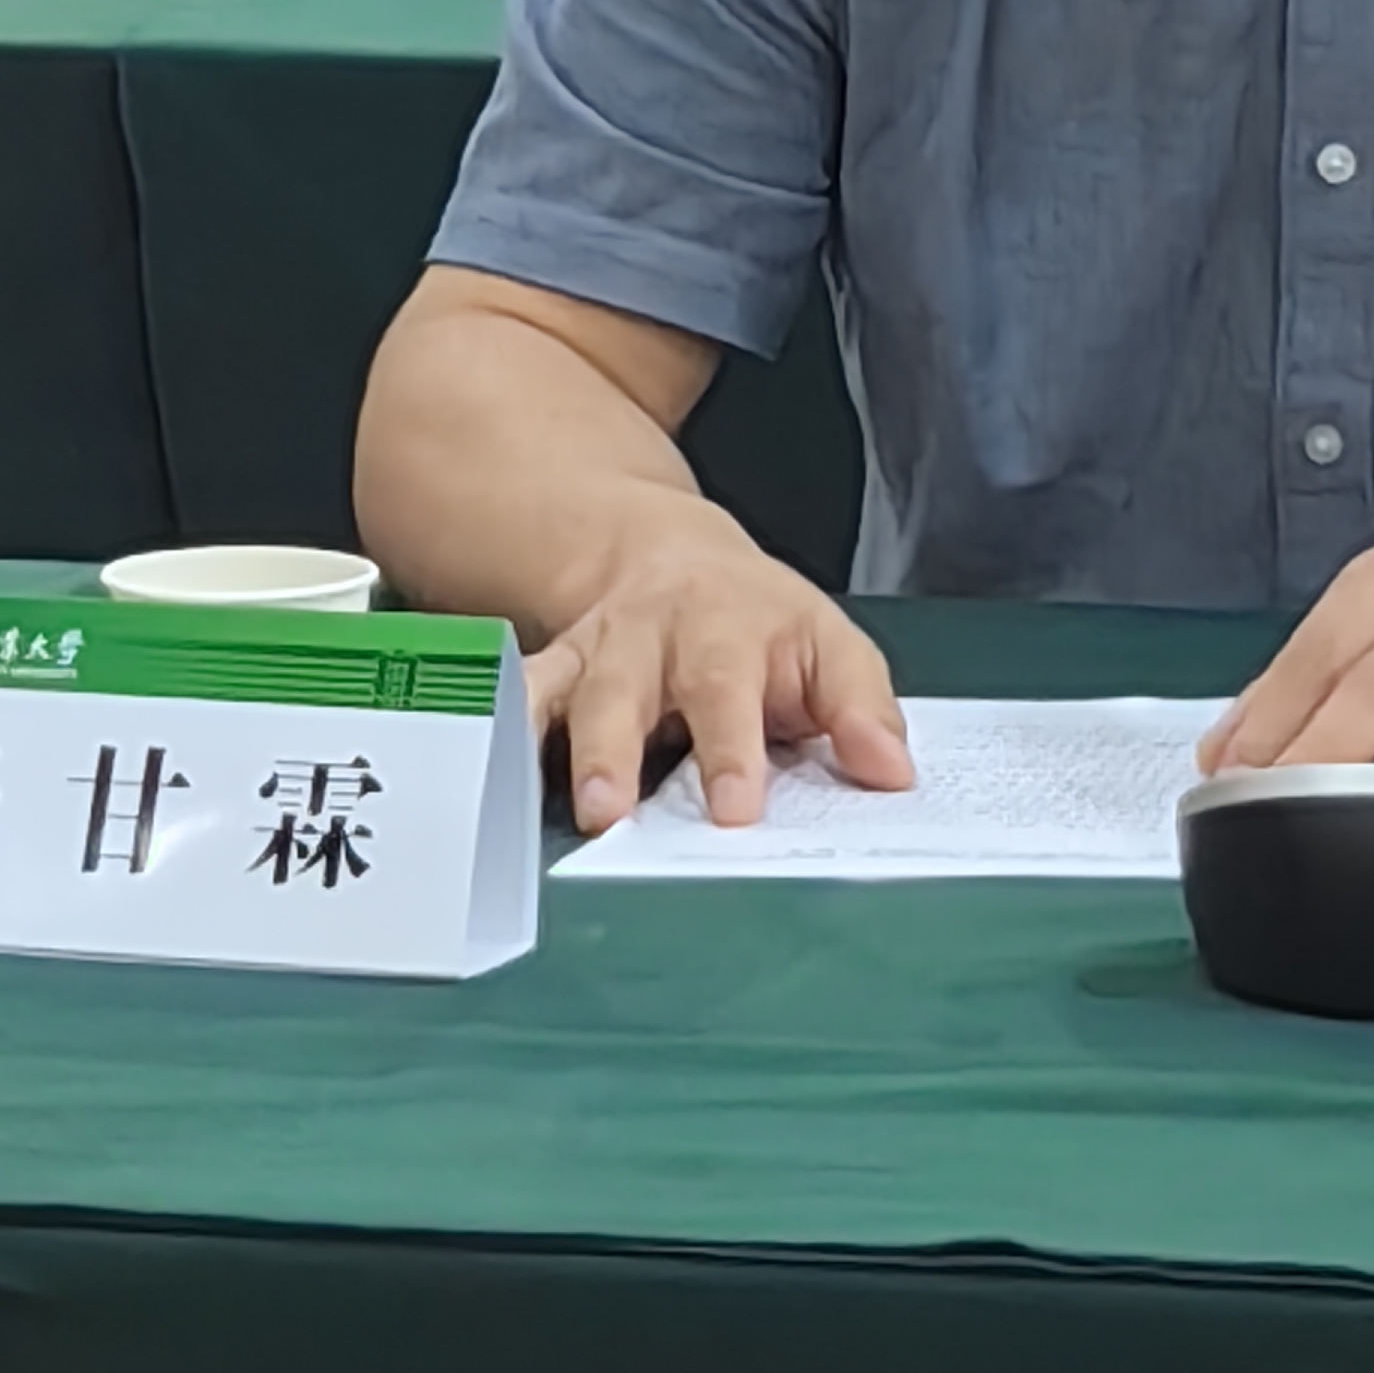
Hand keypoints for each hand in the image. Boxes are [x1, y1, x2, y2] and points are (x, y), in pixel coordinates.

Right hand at [526, 490, 912, 832]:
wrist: (673, 559)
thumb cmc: (759, 622)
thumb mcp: (829, 645)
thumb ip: (862, 709)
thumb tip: (891, 773)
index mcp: (734, 629)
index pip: (731, 691)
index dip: (731, 752)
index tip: (733, 809)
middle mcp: (657, 636)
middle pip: (632, 689)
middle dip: (619, 752)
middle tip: (613, 813)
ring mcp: (598, 652)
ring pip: (567, 693)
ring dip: (557, 751)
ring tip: (551, 810)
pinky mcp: (553, 670)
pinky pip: (517, 697)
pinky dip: (499, 732)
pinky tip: (482, 777)